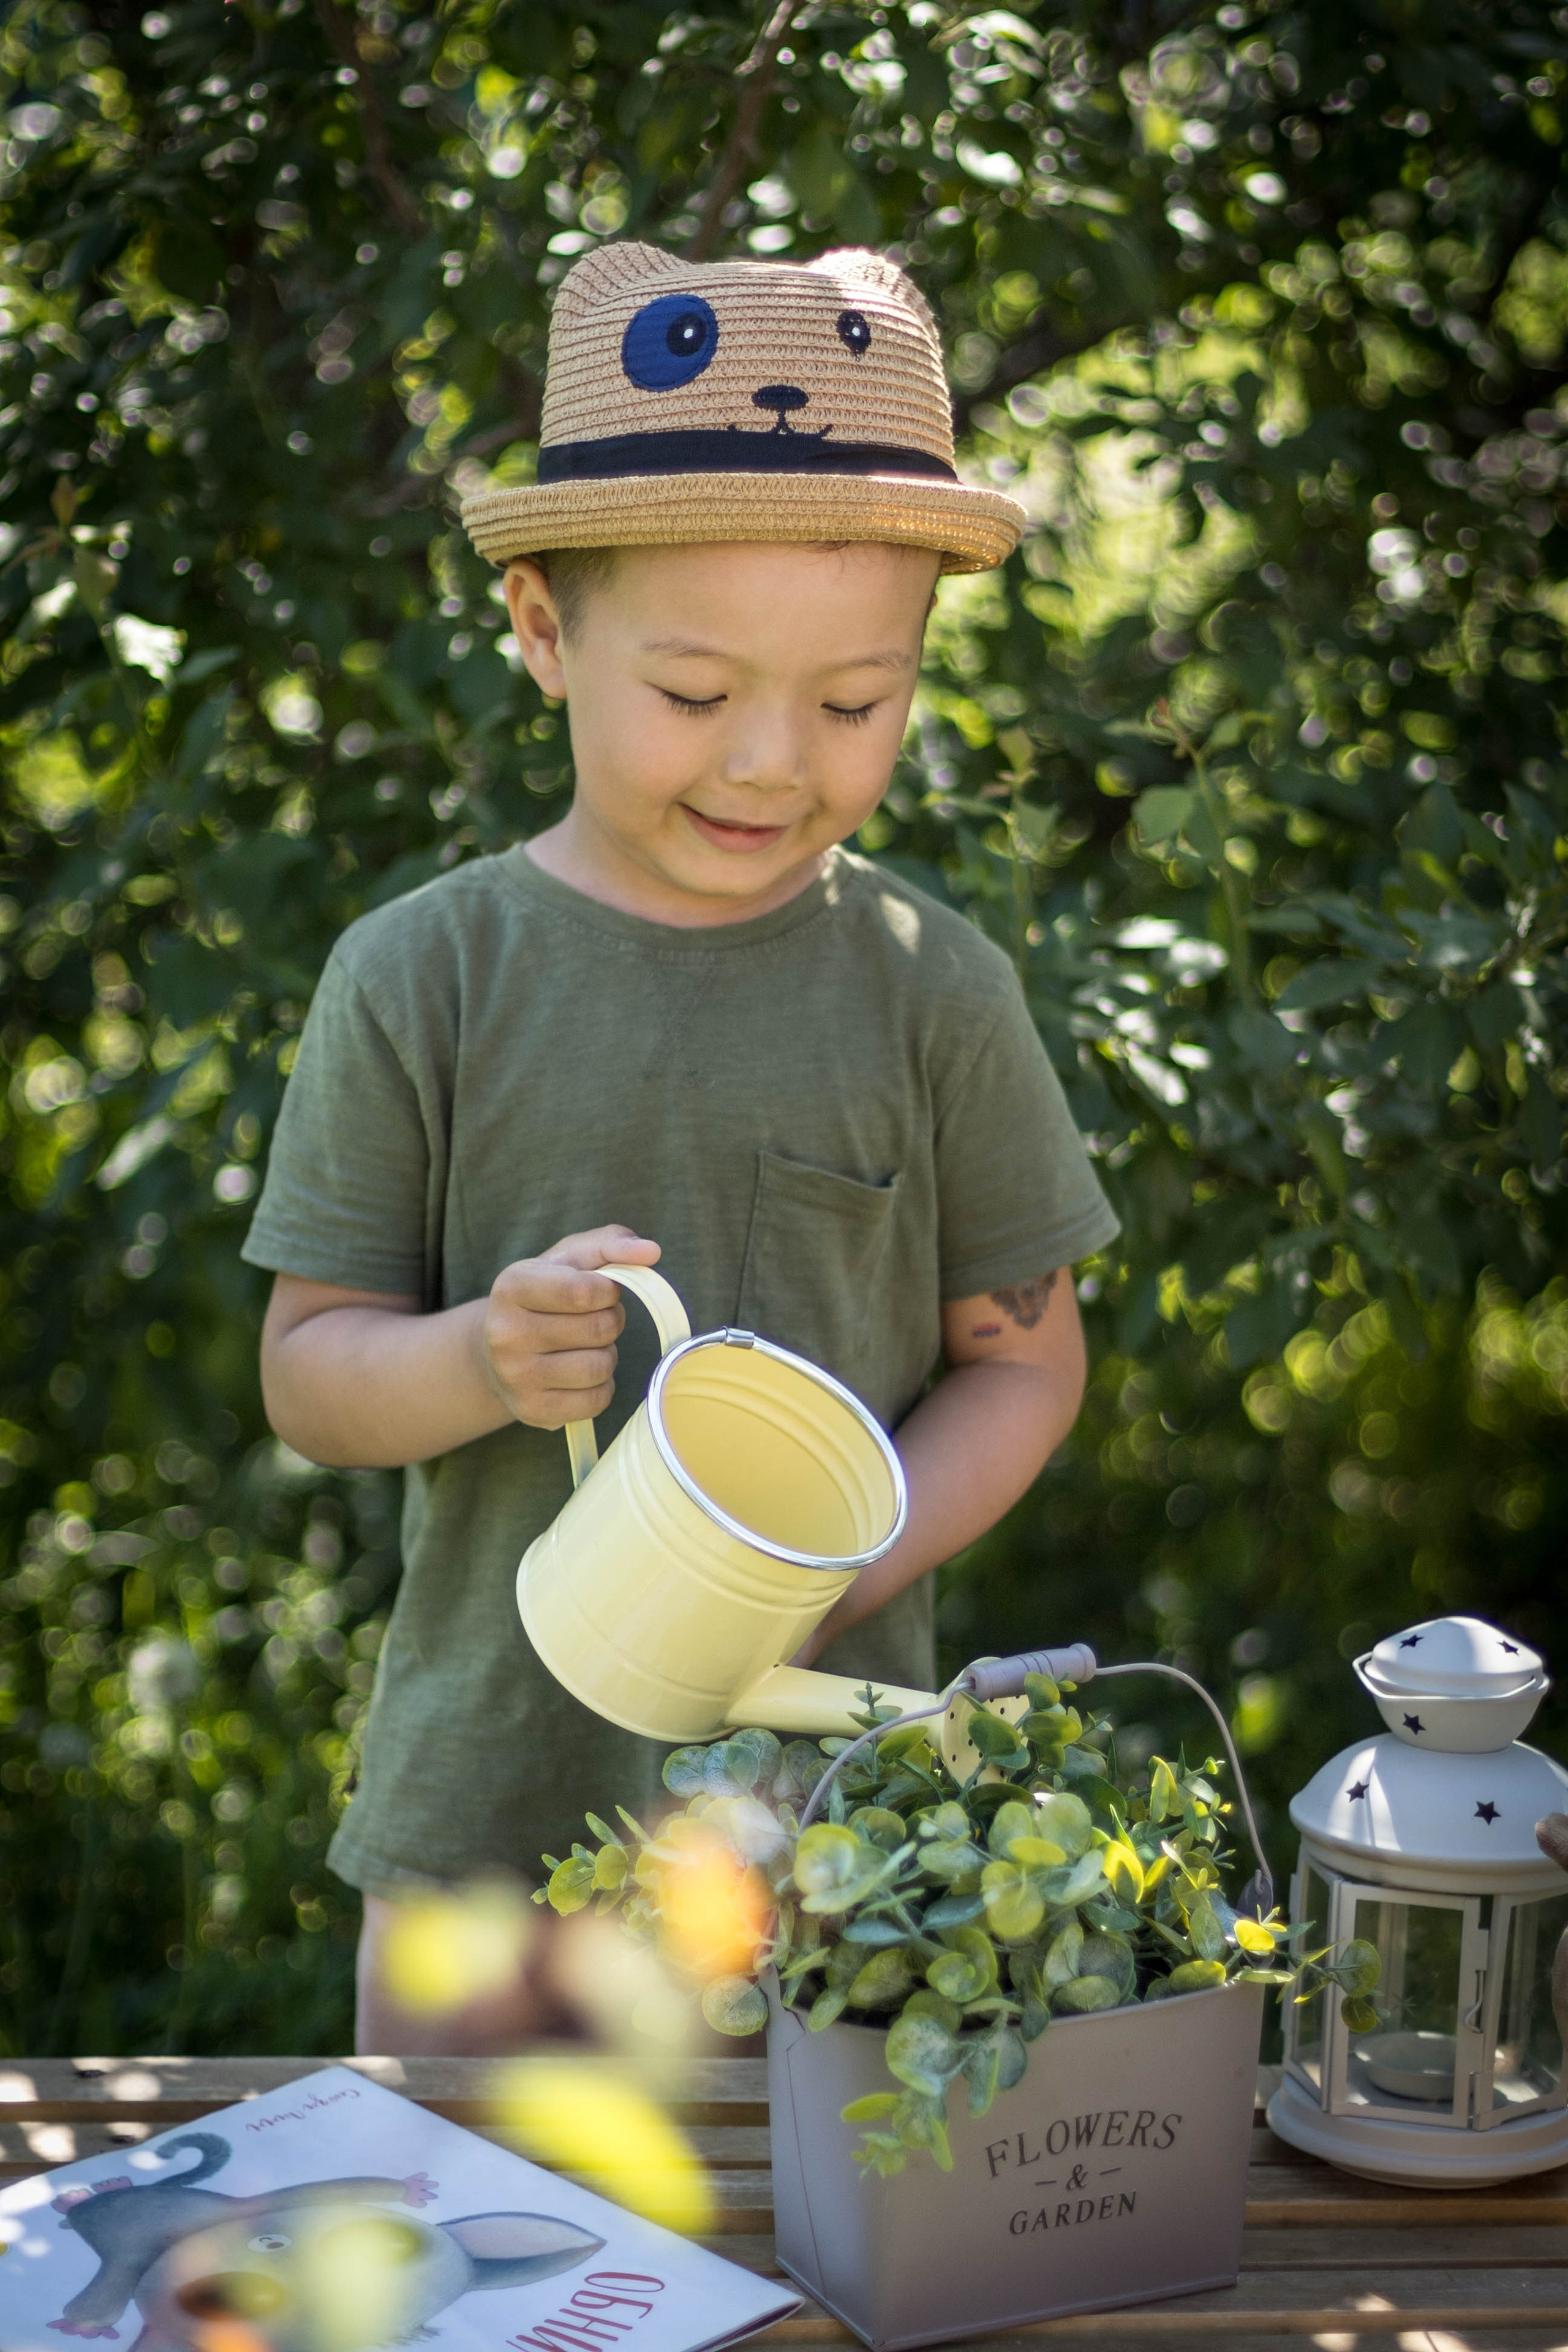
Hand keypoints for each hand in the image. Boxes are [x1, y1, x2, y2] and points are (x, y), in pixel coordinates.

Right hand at [476, 1225, 659, 1430]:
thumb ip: (611, 1244)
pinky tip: (580, 1374)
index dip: (609, 1291)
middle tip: (594, 1319)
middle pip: (599, 1330)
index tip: (602, 1291)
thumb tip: (652, 1252)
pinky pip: (596, 1401)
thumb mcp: (570, 1259)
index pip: (585, 1291)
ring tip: (585, 1346)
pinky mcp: (532, 1410)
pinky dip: (601, 1386)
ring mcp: (516, 1376)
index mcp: (512, 1286)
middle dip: (610, 1321)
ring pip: (600, 1367)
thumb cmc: (545, 1295)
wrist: (495, 1350)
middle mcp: (506, 1333)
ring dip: (606, 1354)